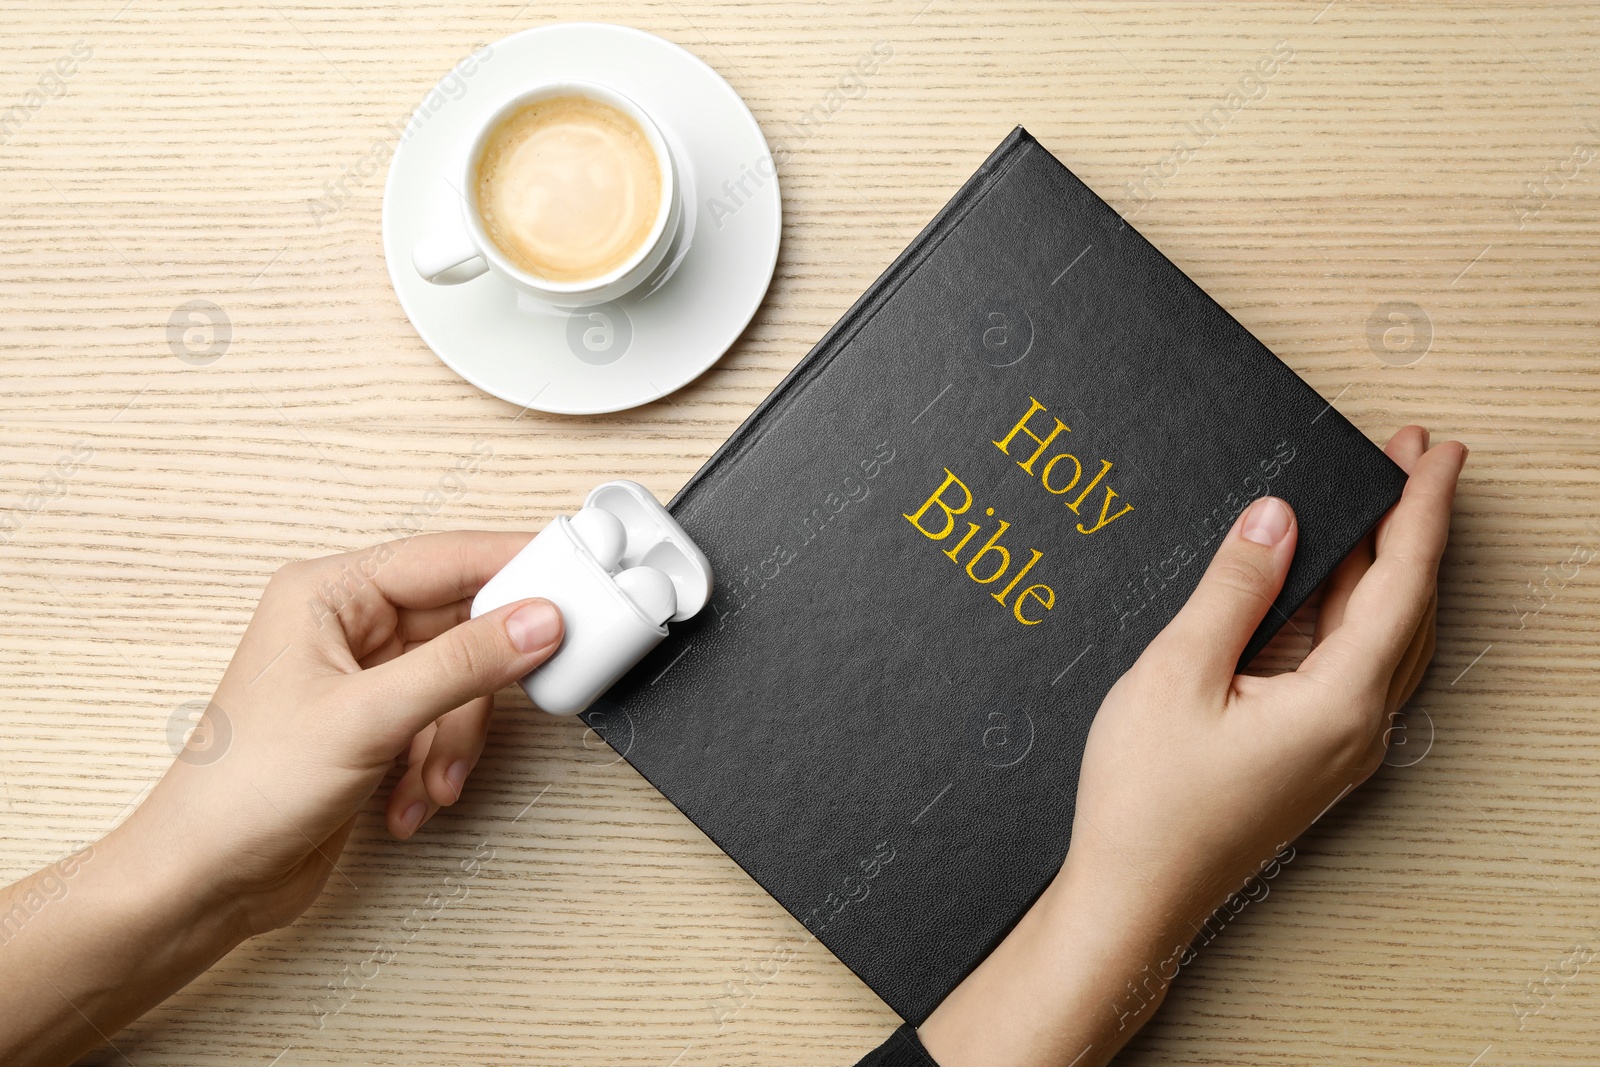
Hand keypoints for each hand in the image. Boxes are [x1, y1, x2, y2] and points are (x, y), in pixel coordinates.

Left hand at [0, 531, 561, 1066]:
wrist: (204, 882)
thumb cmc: (241, 792)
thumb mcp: (369, 718)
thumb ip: (463, 665)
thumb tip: (536, 621)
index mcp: (328, 593)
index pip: (446, 558)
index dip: (514, 569)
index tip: (574, 582)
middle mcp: (347, 626)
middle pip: (462, 624)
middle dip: (482, 683)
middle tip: (527, 691)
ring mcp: (363, 678)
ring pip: (460, 684)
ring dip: (457, 741)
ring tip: (434, 780)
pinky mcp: (376, 726)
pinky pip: (444, 725)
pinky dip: (438, 765)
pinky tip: (409, 799)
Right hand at [920, 426, 1465, 1065]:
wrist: (1134, 894)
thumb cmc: (1146, 800)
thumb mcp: (1178, 672)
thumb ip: (1235, 590)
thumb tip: (1275, 519)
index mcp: (1336, 704)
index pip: (1401, 584)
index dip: (1419, 509)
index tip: (1433, 452)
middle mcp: (1356, 728)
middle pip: (1407, 609)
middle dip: (1411, 529)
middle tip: (1405, 459)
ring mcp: (1338, 748)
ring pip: (1386, 639)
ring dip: (1385, 570)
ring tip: (1370, 509)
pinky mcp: (1313, 757)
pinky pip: (1355, 667)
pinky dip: (1354, 613)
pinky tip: (1324, 587)